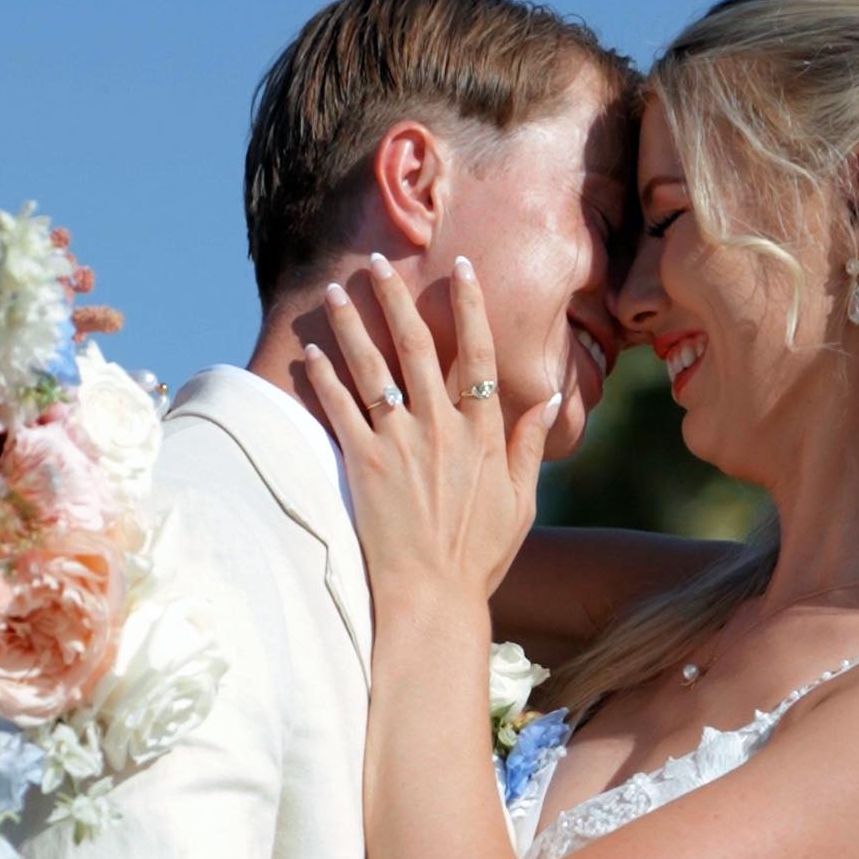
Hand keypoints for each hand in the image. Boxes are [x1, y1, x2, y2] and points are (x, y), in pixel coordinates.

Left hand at [305, 259, 555, 616]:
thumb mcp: (520, 503)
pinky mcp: (365, 465)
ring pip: (372, 368)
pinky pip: (340, 410)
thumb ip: (529, 448)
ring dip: (354, 325)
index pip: (476, 353)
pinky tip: (312, 350)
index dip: (469, 306)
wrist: (434, 598)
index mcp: (482, 434)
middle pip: (417, 346)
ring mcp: (400, 444)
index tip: (461, 267)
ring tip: (338, 290)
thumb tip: (545, 402)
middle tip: (380, 260)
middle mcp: (441, 429)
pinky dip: (324, 378)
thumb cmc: (479, 557)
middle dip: (398, 297)